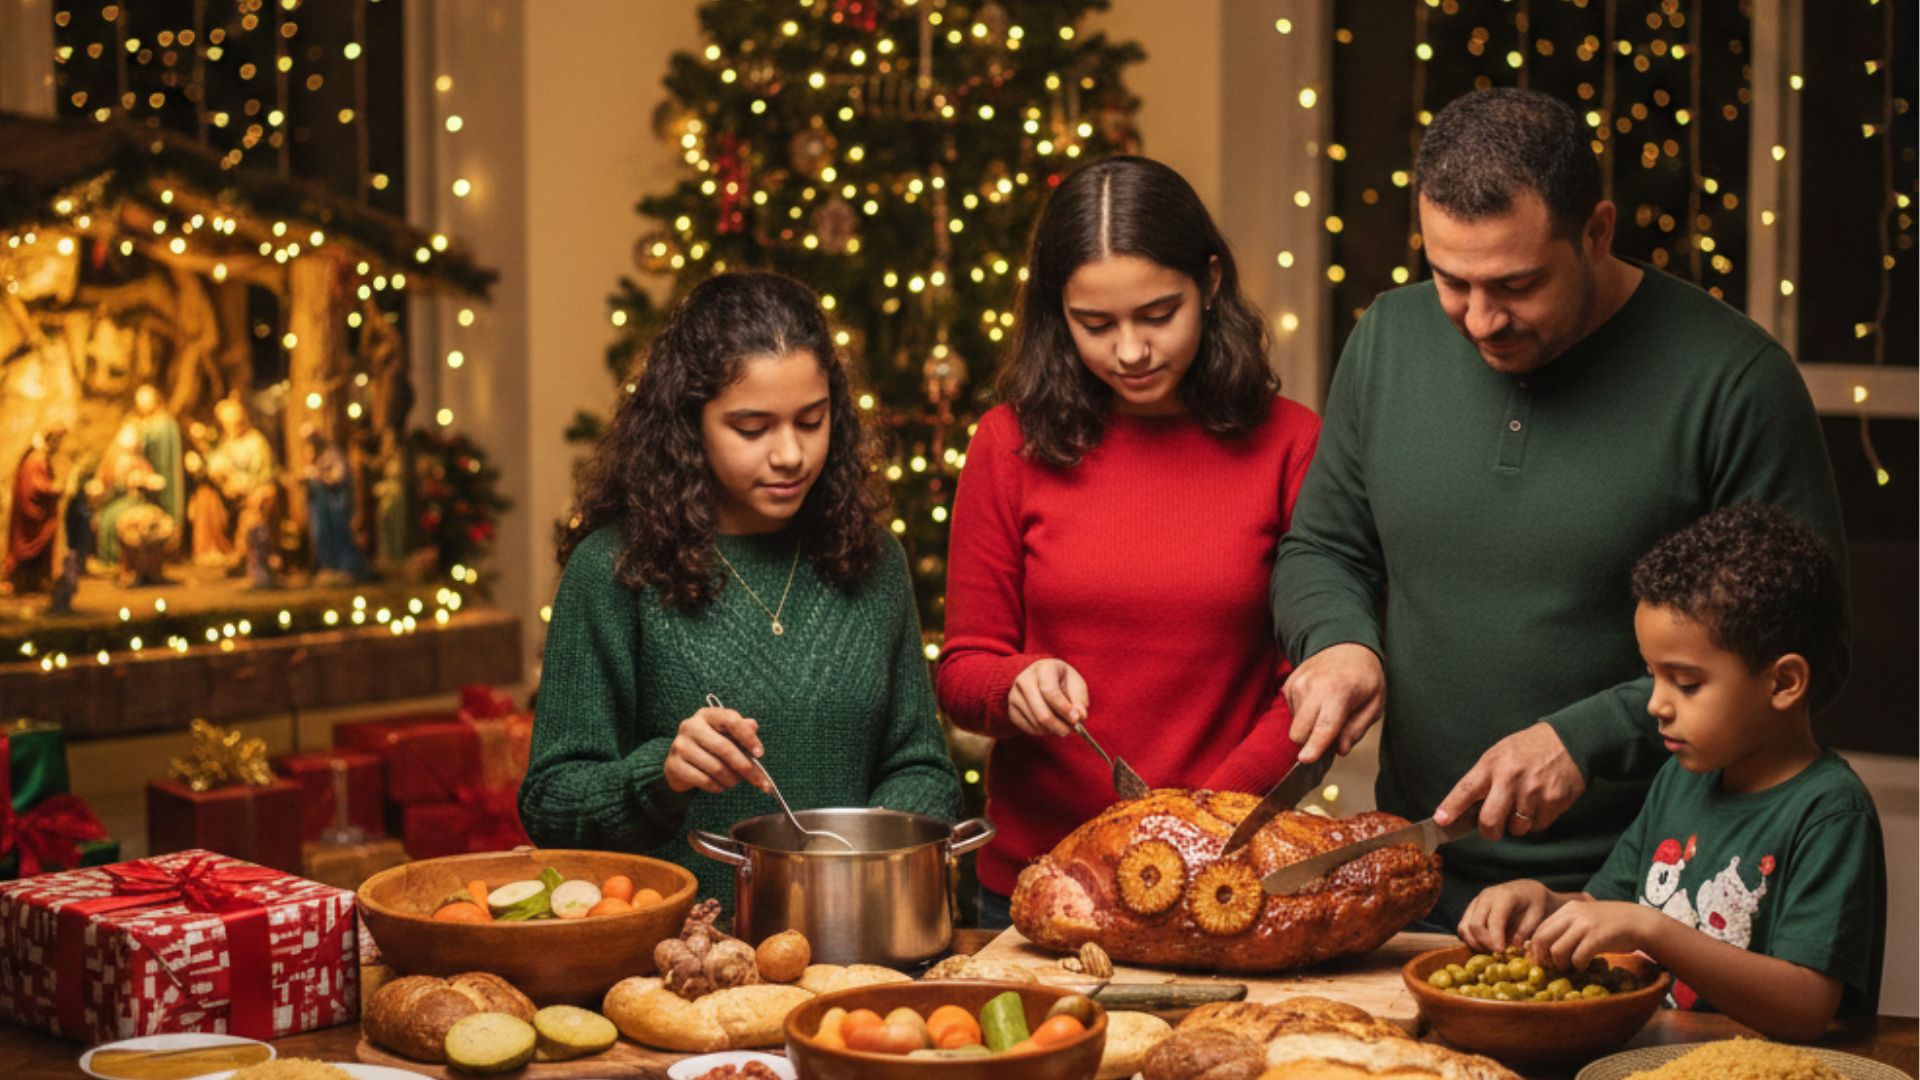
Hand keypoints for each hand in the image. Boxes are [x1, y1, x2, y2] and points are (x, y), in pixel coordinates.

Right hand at [663, 706, 770, 794]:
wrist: (679, 763)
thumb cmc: (708, 746)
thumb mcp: (725, 734)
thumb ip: (741, 730)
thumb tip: (753, 726)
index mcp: (707, 715)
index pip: (730, 720)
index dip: (748, 737)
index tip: (760, 753)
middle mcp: (691, 726)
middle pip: (724, 748)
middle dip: (745, 766)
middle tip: (758, 779)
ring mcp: (681, 746)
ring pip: (716, 767)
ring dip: (732, 779)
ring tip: (736, 781)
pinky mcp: (675, 765)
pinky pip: (704, 780)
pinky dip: (718, 786)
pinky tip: (721, 786)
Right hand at [1007, 659, 1087, 737]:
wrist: (1040, 678)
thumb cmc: (1061, 681)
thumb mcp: (1075, 684)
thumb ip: (1080, 700)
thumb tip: (1080, 717)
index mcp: (1043, 668)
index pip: (1050, 691)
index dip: (1064, 709)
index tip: (1076, 720)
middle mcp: (1024, 680)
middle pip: (1041, 713)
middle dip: (1059, 726)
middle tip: (1072, 731)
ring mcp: (1014, 696)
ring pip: (1036, 723)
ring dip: (1053, 730)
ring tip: (1063, 726)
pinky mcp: (1011, 710)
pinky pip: (1029, 729)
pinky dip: (1044, 732)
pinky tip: (1051, 725)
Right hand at [1283, 642, 1384, 762]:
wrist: (1346, 645)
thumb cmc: (1364, 676)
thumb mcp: (1374, 703)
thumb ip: (1357, 729)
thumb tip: (1340, 750)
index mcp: (1339, 691)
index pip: (1324, 725)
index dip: (1315, 746)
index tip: (1305, 760)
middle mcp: (1313, 687)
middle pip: (1299, 732)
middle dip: (1311, 742)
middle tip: (1332, 733)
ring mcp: (1297, 684)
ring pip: (1295, 725)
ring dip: (1310, 726)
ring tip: (1328, 708)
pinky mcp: (1288, 684)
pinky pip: (1291, 713)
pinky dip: (1304, 714)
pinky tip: (1318, 701)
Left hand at [1434, 722, 1584, 840]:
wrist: (1570, 740)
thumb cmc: (1528, 749)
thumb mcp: (1499, 754)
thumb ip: (1484, 779)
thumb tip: (1466, 809)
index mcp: (1492, 764)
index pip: (1466, 789)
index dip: (1451, 807)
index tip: (1441, 820)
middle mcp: (1511, 779)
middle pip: (1489, 821)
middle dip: (1488, 831)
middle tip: (1491, 828)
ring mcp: (1533, 792)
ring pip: (1516, 829)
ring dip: (1516, 825)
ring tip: (1522, 805)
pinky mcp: (1554, 802)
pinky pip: (1537, 826)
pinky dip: (1536, 821)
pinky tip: (1540, 803)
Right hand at [1458, 880, 1555, 954]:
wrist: (1526, 890)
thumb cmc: (1534, 903)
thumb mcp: (1537, 915)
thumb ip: (1526, 930)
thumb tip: (1514, 945)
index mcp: (1504, 897)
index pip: (1494, 920)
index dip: (1495, 938)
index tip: (1501, 951)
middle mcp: (1485, 897)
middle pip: (1474, 925)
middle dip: (1484, 943)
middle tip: (1498, 953)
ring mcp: (1475, 902)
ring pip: (1464, 927)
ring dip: (1474, 943)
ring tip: (1490, 950)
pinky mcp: (1471, 909)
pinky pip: (1463, 927)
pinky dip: (1470, 939)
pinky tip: (1484, 945)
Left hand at [1527, 899, 1651, 970]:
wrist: (1639, 922)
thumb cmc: (1611, 924)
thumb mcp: (1585, 919)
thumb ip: (1566, 927)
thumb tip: (1542, 947)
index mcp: (1568, 909)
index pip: (1540, 929)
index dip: (1536, 948)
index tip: (1540, 961)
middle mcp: (1573, 914)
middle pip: (1542, 939)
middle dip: (1542, 958)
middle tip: (1550, 968)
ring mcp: (1585, 925)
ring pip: (1557, 950)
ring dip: (1561, 964)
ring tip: (1570, 967)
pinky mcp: (1597, 938)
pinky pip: (1578, 957)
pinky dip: (1578, 966)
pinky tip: (1584, 966)